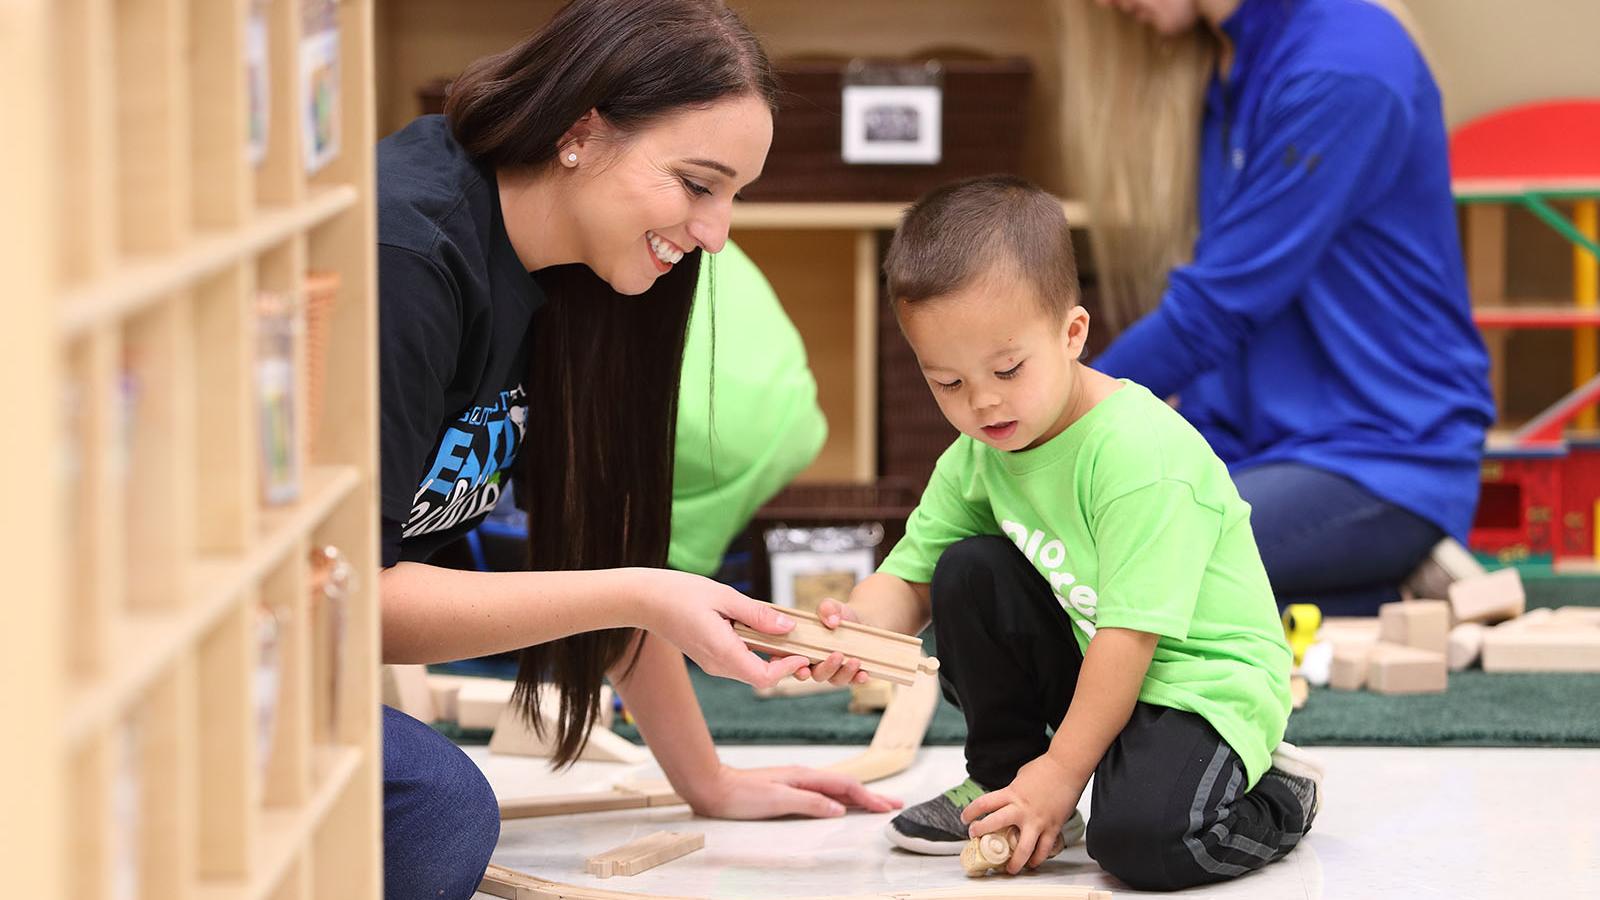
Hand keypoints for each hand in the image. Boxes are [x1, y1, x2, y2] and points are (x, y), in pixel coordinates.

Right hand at [637, 569, 808, 688]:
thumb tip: (787, 627)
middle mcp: (718, 665)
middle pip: (761, 677)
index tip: (802, 652)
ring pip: (751, 670)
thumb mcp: (724, 596)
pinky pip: (739, 661)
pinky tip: (762, 632)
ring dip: (771, 658)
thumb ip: (757, 614)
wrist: (645, 600)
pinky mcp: (709, 658)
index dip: (788, 669)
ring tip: (786, 636)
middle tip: (803, 645)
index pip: (764, 677)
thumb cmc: (680, 594)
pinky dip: (756, 652)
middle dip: (785, 665)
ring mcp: (712, 664)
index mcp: (722, 652)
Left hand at [688, 764, 902, 819]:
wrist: (714, 787)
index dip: (869, 797)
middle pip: (845, 785)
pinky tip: (841, 805)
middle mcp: (803, 777)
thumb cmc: (741, 794)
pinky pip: (823, 794)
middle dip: (871, 796)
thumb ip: (809, 802)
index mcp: (804, 776)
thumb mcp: (777, 800)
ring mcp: (796, 782)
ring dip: (858, 798)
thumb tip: (839, 809)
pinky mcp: (788, 790)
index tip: (888, 807)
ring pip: (835, 790)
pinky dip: (840, 799)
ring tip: (875, 805)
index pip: (845, 786)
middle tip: (894, 804)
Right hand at [793, 599, 870, 685]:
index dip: (790, 667)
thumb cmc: (837, 614)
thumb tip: (832, 621)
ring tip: (855, 660)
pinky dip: (857, 679)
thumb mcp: (830, 607)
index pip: (789, 662)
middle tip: (836, 655)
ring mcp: (833, 671)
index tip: (801, 664)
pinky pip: (853, 681)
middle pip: (815, 674)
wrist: (861, 619)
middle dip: (825, 668)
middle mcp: (816, 664)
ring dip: (844, 673)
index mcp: (803, 649)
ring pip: (834, 680)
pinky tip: (863, 674)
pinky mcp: (851, 674)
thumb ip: (827, 609)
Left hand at [961, 753, 1087, 873]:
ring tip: (1009, 869)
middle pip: (995, 824)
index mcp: (1011, 793)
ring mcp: (1037, 820)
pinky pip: (1044, 849)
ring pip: (1022, 848)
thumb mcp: (1021, 778)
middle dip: (982, 832)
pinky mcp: (1053, 827)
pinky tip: (1032, 863)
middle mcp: (1021, 809)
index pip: (984, 803)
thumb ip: (1013, 792)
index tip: (965, 818)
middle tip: (976, 839)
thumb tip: (1008, 799)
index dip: (971, 812)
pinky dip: (1037, 859)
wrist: (1067, 767)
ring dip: (1014, 862)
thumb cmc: (1045, 768)